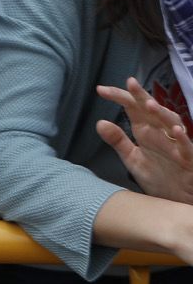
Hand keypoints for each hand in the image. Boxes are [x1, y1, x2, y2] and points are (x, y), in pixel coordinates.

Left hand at [97, 78, 192, 204]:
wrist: (178, 201)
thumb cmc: (159, 177)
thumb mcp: (133, 159)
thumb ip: (118, 141)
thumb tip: (99, 122)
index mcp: (146, 131)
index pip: (132, 108)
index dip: (119, 97)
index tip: (100, 89)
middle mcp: (161, 134)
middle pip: (152, 110)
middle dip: (141, 96)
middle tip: (130, 83)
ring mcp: (176, 145)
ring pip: (171, 124)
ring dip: (161, 113)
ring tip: (148, 104)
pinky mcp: (189, 159)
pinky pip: (187, 147)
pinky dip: (182, 138)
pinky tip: (175, 130)